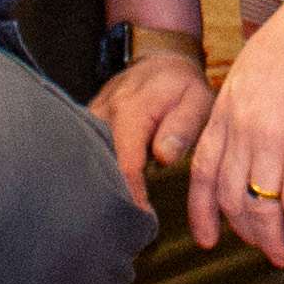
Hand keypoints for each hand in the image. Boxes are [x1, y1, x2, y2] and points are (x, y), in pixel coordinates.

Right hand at [89, 41, 213, 210]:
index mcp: (130, 110)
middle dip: (109, 193)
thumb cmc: (183, 87)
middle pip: (97, 163)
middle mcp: (103, 112)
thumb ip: (183, 128)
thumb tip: (163, 157)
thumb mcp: (197, 101)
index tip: (142, 219)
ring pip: (87, 156)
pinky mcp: (89, 120)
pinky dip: (95, 167)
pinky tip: (105, 187)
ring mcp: (92, 115)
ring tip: (111, 210)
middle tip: (124, 223)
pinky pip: (86, 148)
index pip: (125, 163)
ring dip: (99, 181)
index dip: (132, 194)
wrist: (162, 61)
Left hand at [191, 8, 283, 265]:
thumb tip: (251, 145)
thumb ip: (243, 112)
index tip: (206, 238)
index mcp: (226, 113)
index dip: (202, 210)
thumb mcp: (250, 74)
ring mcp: (273, 140)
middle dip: (245, 232)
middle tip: (261, 249)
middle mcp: (243, 132)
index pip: (204, 172)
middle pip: (232, 196)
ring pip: (262, 205)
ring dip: (272, 239)